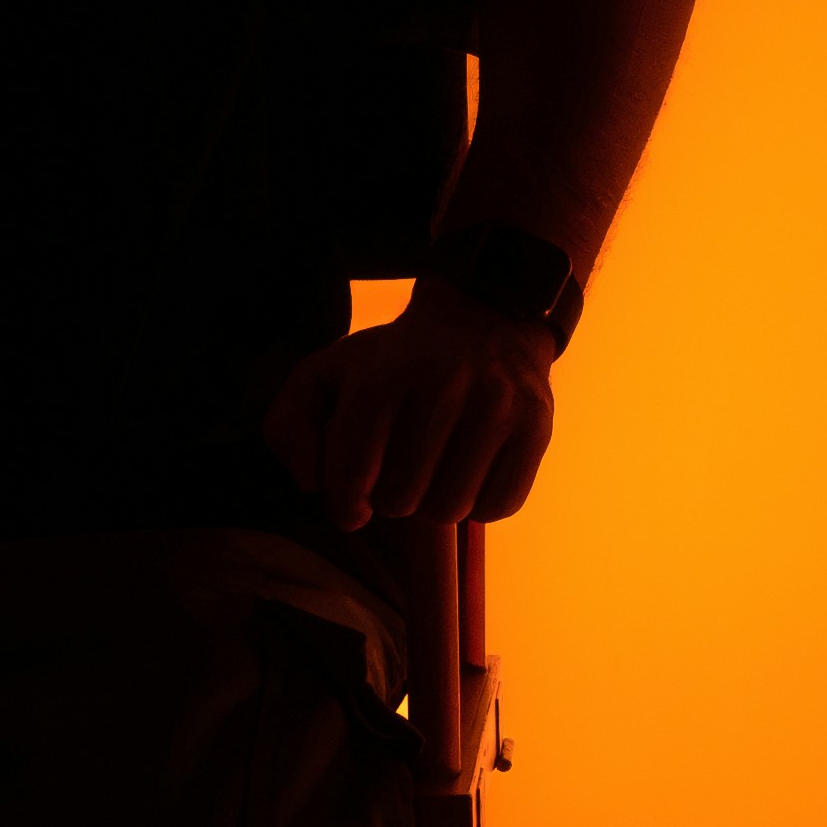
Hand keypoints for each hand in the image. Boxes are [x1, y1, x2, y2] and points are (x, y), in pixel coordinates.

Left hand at [263, 277, 555, 530]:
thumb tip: (310, 483)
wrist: (483, 317)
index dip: (345, 506)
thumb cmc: (394, 361)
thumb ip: (290, 425)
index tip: (352, 507)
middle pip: (403, 500)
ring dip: (436, 504)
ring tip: (433, 473)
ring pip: (452, 508)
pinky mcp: (536, 423)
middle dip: (392, 499)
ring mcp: (495, 404)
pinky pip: (500, 505)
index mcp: (381, 376)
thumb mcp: (327, 373)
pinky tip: (470, 472)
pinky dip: (480, 502)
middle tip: (398, 476)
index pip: (353, 474)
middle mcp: (441, 386)